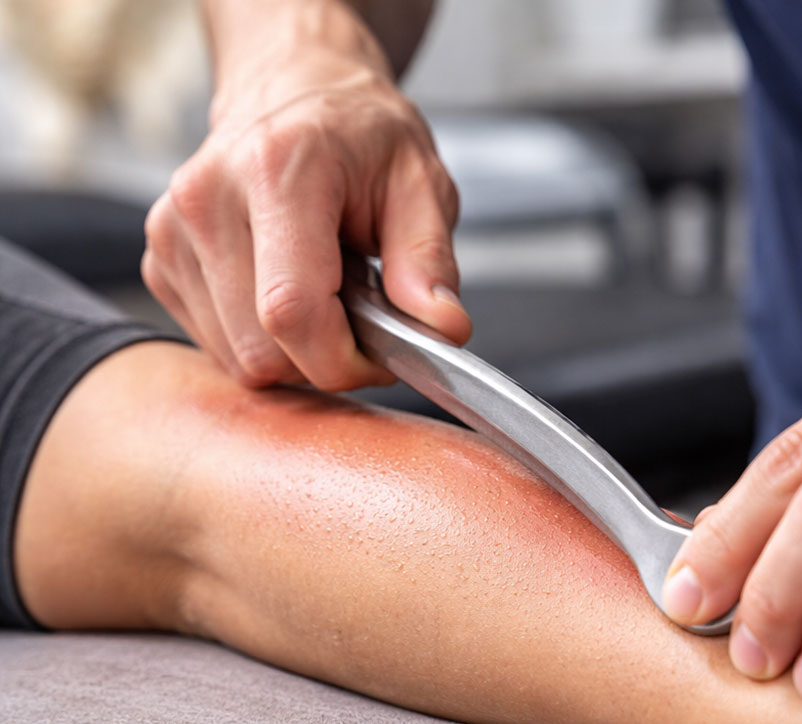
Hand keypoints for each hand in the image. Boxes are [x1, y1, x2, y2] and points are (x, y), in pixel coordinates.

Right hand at [142, 12, 470, 390]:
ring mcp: (173, 232)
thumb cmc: (359, 136)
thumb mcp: (421, 182)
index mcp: (276, 170)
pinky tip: (284, 291)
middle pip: (263, 350)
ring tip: (323, 293)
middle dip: (323, 359)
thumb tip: (443, 330)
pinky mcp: (161, 261)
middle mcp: (208, 199)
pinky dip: (263, 342)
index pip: (292, 312)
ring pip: (239, 359)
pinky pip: (219, 347)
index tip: (379, 355)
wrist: (292, 89)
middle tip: (359, 319)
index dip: (343, 360)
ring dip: (293, 352)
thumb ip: (430, 260)